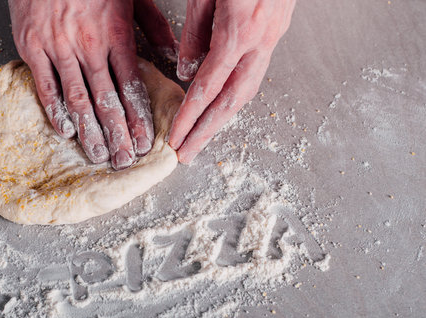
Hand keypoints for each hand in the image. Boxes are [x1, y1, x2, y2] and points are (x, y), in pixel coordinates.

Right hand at [9, 0, 175, 169]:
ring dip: (91, 131)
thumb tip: (174, 56)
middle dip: (118, 134)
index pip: (131, 86)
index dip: (139, 118)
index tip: (146, 143)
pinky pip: (45, 85)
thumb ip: (153, 26)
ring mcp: (58, 48)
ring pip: (78, 99)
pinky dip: (55, 110)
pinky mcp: (31, 47)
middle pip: (107, 100)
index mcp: (115, 34)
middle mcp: (88, 46)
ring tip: (100, 156)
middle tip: (125, 161)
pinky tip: (66, 132)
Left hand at [168, 0, 295, 163]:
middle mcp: (261, 40)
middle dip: (208, 131)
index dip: (191, 115)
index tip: (175, 137)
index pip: (209, 85)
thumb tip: (186, 71)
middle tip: (187, 155)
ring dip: (223, 120)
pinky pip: (254, 74)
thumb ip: (195, 32)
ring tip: (201, 139)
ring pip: (248, 91)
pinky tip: (220, 107)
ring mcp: (273, 38)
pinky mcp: (276, 33)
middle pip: (233, 100)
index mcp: (240, 28)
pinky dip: (235, 97)